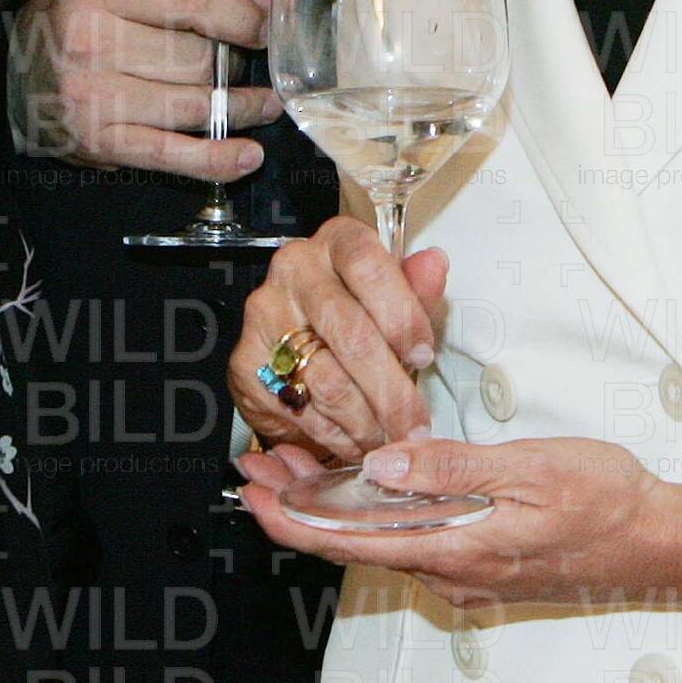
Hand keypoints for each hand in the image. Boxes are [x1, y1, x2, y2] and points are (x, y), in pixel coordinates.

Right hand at [8, 0, 276, 174]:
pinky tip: (247, 156)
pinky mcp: (98, 144)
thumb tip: (265, 6)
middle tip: (256, 66)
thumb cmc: (69, 21)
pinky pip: (170, 155)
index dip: (243, 18)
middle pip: (197, 58)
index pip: (193, 2)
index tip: (268, 28)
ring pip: (193, 105)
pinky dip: (215, 160)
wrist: (6, 71)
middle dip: (236, 63)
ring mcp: (92, 99)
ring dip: (241, 108)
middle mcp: (90, 44)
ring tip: (264, 104)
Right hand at [228, 217, 447, 457]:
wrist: (293, 348)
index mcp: (336, 243)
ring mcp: (265, 314)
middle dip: (390, 390)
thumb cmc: (352, 316)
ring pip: (327, 378)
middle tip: (413, 424)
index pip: (368, 266)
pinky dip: (333, 434)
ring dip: (365, 421)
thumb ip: (416, 288)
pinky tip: (353, 439)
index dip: (402, 316)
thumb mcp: (392, 300)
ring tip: (388, 437)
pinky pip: (299, 406)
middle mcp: (295, 269)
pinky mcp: (246, 360)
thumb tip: (435, 263)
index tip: (424, 356)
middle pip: (350, 332)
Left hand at [237, 434, 668, 610]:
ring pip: (380, 545)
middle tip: (256, 465)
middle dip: (299, 507)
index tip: (250, 492)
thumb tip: (379, 465)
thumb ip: (452, 468)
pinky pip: (411, 546)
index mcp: (454, 549)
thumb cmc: (605, 498)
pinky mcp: (481, 568)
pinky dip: (374, 517)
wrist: (662, 542)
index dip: (292, 517)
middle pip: (353, 545)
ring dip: (333, 510)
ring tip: (294, 467)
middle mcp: (450, 573)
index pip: (349, 540)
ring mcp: (466, 576)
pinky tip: (365, 487)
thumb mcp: (530, 469)